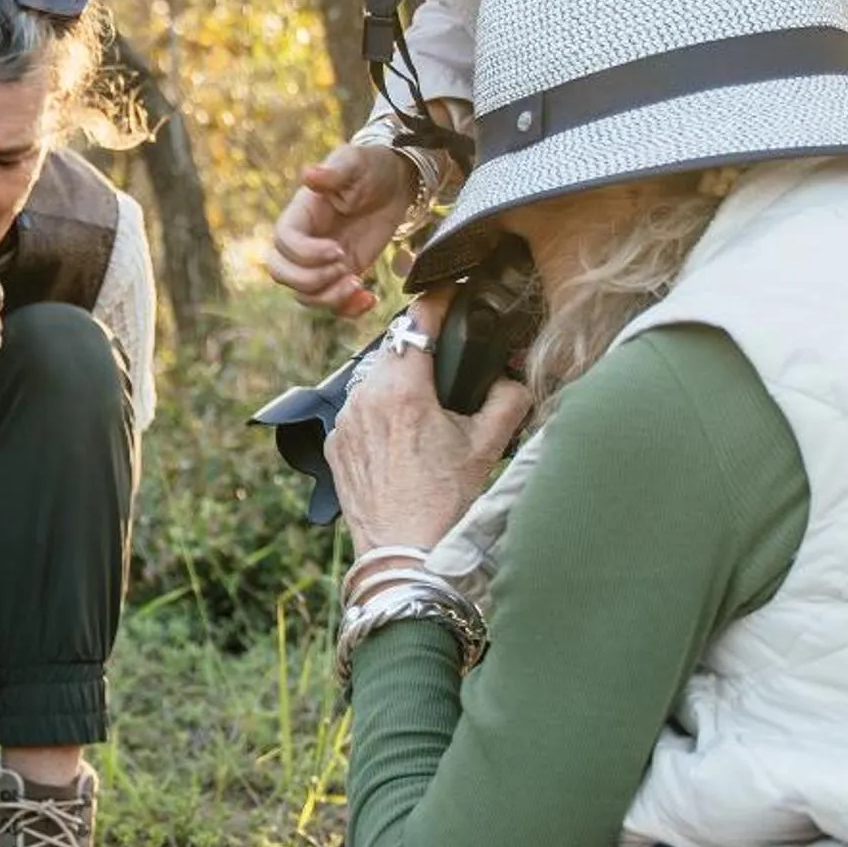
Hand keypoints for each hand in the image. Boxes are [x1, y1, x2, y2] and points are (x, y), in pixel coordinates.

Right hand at [267, 143, 416, 317]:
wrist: (396, 184)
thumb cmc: (371, 167)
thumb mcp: (355, 162)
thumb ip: (333, 171)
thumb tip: (307, 174)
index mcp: (301, 214)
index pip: (283, 242)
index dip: (306, 253)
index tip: (339, 250)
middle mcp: (304, 241)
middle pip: (282, 273)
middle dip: (312, 280)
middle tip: (346, 269)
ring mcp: (321, 262)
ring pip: (305, 294)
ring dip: (330, 298)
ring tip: (359, 285)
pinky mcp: (341, 275)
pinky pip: (332, 304)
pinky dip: (348, 310)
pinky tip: (370, 298)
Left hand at [326, 293, 532, 550]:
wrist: (403, 553)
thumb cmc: (444, 502)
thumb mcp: (487, 446)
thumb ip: (508, 399)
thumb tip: (512, 377)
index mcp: (403, 390)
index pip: (417, 321)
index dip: (436, 302)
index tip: (448, 293)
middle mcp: (366, 398)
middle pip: (393, 349)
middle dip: (419, 348)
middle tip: (444, 358)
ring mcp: (345, 420)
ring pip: (372, 379)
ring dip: (396, 381)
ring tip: (424, 403)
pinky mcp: (335, 443)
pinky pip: (357, 410)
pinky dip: (378, 411)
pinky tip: (400, 434)